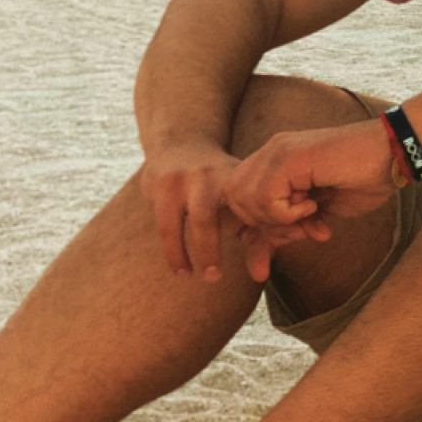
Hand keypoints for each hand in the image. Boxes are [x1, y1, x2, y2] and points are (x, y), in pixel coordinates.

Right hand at [142, 137, 277, 284]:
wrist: (181, 144)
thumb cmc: (219, 188)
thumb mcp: (240, 202)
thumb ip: (256, 237)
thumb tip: (260, 276)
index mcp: (238, 179)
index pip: (253, 213)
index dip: (259, 242)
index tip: (258, 275)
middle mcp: (211, 175)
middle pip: (207, 215)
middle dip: (208, 248)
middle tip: (214, 277)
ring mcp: (183, 178)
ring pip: (180, 220)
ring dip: (181, 252)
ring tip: (187, 275)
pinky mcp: (160, 185)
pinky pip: (164, 224)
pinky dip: (172, 250)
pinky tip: (179, 268)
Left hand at [218, 118, 400, 280]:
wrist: (393, 152)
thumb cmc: (363, 178)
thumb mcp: (318, 211)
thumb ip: (290, 223)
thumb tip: (262, 250)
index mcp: (275, 162)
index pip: (240, 200)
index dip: (256, 228)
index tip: (286, 240)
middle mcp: (271, 153)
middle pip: (234, 201)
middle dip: (261, 228)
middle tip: (297, 231)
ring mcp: (278, 152)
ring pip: (244, 200)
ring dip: (276, 221)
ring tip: (308, 218)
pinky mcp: (289, 157)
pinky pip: (266, 199)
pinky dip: (287, 214)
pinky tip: (314, 207)